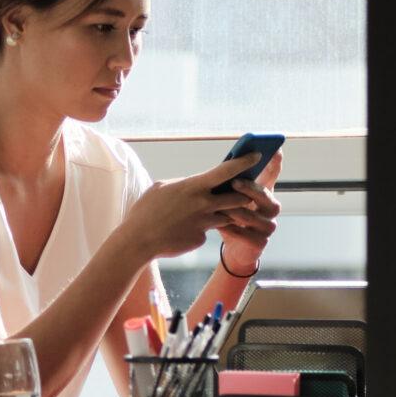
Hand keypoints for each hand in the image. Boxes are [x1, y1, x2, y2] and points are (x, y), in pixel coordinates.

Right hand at [119, 153, 266, 262]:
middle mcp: (203, 204)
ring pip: (228, 216)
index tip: (257, 156)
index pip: (226, 170)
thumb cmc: (146, 211)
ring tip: (212, 212)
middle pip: (238, 197)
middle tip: (242, 194)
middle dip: (243, 195)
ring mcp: (204, 223)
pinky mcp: (201, 238)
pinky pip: (208, 232)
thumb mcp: (161, 188)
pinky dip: (202, 229)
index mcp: (193, 186)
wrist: (138, 240)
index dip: (244, 161)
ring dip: (226, 213)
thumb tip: (194, 183)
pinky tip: (184, 230)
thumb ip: (184, 184)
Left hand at [215, 151, 282, 273]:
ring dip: (235, 211)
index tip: (275, 150)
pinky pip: (245, 235)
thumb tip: (225, 162)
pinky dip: (232, 229)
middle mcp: (271, 208)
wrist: (235, 247)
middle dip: (250, 189)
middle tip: (234, 182)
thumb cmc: (230, 215)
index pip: (272, 174)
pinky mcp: (260, 243)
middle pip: (266, 196)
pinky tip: (220, 225)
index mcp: (265, 193)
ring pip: (253, 217)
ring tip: (220, 207)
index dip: (275, 163)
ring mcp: (268, 226)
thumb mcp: (229, 197)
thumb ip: (231, 182)